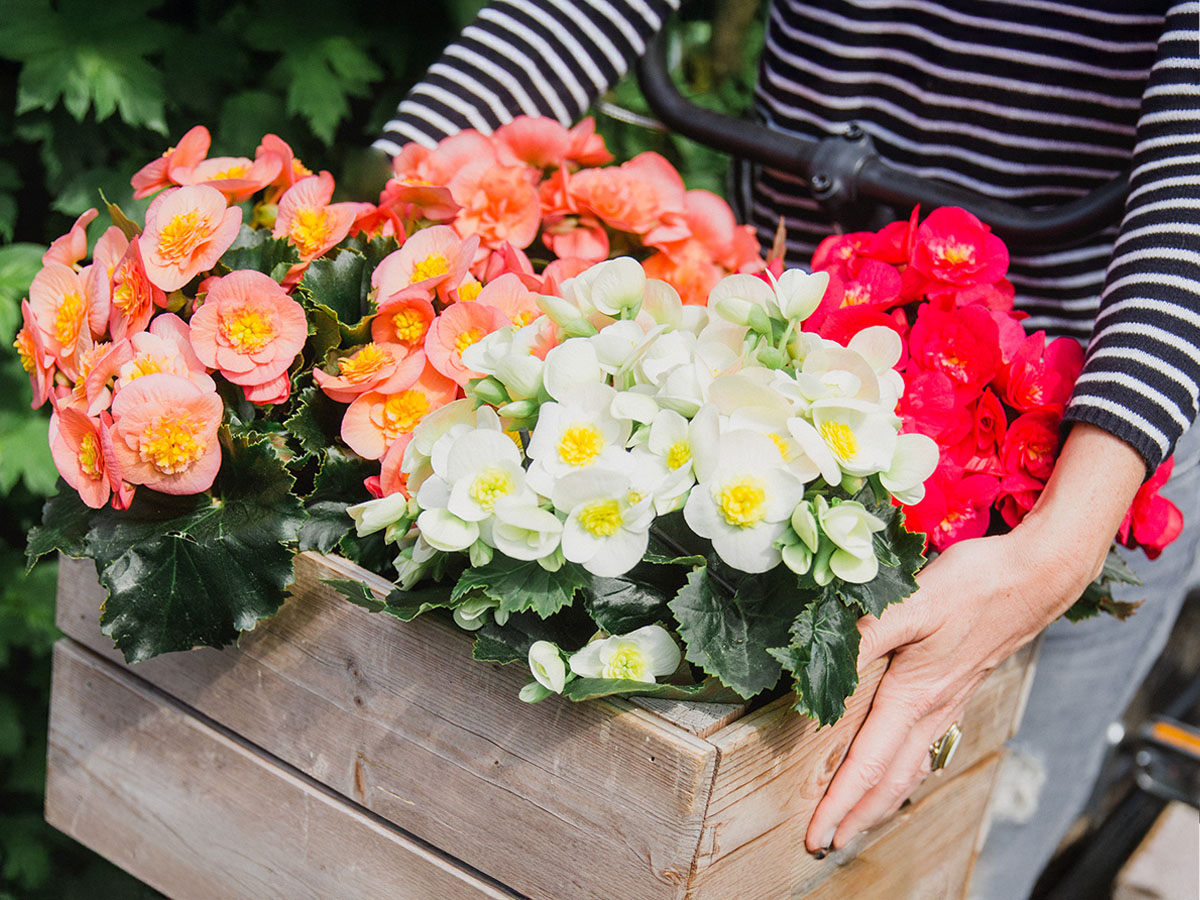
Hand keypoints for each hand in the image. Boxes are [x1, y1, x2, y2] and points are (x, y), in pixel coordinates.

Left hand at [804, 424, 1145, 852]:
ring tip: (856, 821)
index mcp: (913, 696)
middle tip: (823, 843)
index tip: (817, 836)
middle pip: (889, 780)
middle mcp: (932, 710)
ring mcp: (948, 704)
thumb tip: (824, 670)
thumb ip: (863, 637)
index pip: (867, 764)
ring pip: (909, 768)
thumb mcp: (909, 604)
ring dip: (880, 800)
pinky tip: (899, 770)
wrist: (1036, 577)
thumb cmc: (974, 585)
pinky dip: (903, 773)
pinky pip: (924, 747)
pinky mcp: (958, 689)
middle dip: (855, 816)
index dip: (839, 803)